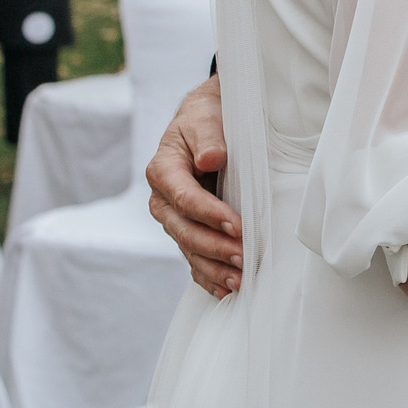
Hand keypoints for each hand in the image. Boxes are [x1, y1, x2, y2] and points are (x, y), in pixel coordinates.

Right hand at [148, 74, 243, 297]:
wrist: (206, 120)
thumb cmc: (207, 117)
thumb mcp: (205, 117)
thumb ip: (208, 136)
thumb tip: (210, 159)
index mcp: (163, 170)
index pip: (184, 199)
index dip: (210, 215)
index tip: (238, 226)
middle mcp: (163, 199)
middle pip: (185, 230)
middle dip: (214, 247)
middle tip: (244, 259)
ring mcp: (173, 219)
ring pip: (189, 249)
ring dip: (213, 268)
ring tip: (240, 281)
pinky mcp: (187, 230)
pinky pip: (193, 258)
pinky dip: (208, 276)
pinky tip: (226, 291)